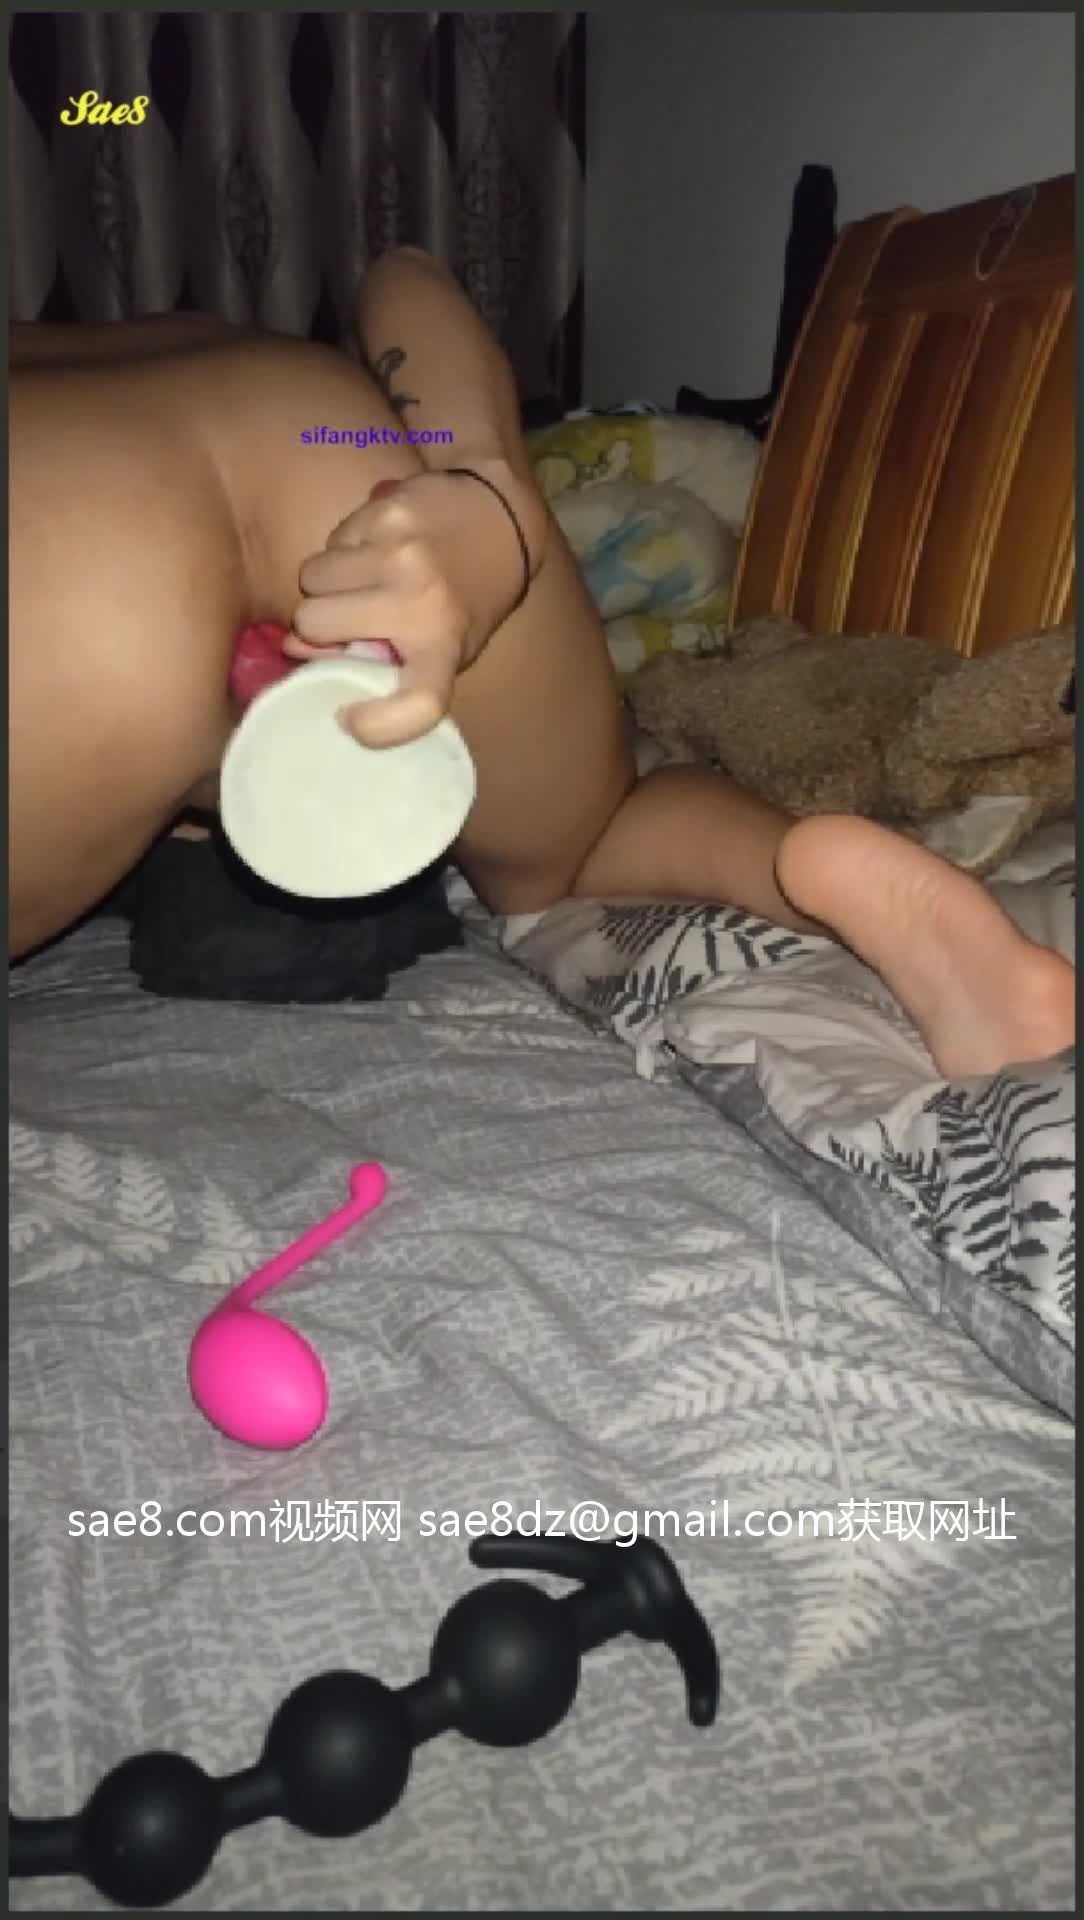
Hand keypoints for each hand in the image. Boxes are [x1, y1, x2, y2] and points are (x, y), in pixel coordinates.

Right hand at [286, 461, 543, 747]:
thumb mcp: (441, 641)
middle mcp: (421, 600)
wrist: (500, 518)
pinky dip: (341, 552)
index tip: (351, 719)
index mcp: (444, 646)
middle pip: (313, 622)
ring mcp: (399, 552)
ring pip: (310, 577)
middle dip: (319, 625)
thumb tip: (295, 646)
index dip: (380, 725)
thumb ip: (377, 657)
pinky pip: (329, 542)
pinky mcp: (384, 514)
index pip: (420, 702)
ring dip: (324, 585)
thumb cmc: (465, 597)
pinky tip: (373, 550)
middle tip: (347, 621)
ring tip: (361, 583)